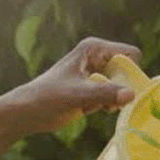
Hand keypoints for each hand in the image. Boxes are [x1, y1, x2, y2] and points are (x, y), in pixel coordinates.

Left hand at [14, 37, 142, 132]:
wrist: (27, 112)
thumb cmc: (48, 97)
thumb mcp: (77, 94)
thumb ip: (105, 93)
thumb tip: (132, 94)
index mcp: (94, 48)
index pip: (131, 55)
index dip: (129, 73)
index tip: (119, 89)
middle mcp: (97, 57)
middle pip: (128, 72)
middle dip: (119, 89)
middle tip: (101, 101)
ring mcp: (96, 73)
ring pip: (121, 86)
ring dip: (109, 100)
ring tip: (89, 105)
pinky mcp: (92, 88)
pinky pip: (112, 97)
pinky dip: (103, 105)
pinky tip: (86, 108)